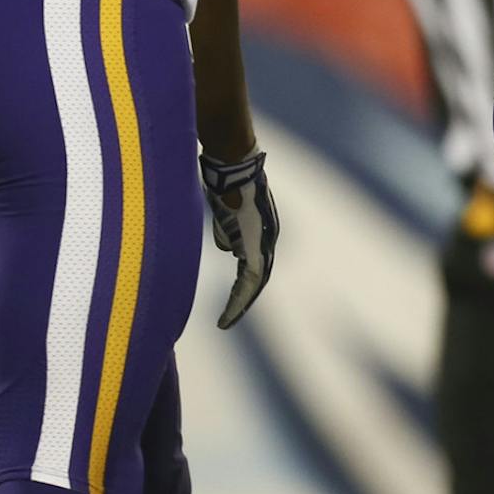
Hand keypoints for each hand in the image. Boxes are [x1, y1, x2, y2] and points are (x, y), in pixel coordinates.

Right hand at [200, 150, 279, 329]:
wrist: (234, 171)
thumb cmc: (228, 186)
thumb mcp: (227, 214)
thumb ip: (228, 233)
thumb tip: (228, 249)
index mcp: (260, 233)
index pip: (254, 266)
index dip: (243, 286)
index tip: (231, 303)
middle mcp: (267, 240)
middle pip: (257, 278)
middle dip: (242, 301)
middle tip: (227, 321)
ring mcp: (264, 242)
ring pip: (255, 282)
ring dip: (239, 303)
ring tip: (225, 322)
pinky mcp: (256, 246)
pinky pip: (250, 280)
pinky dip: (239, 299)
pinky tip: (228, 312)